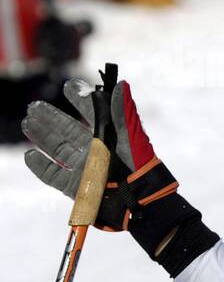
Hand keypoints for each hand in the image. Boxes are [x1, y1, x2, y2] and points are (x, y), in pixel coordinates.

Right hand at [23, 77, 174, 230]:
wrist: (137, 198)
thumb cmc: (136, 164)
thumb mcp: (128, 134)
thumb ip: (122, 110)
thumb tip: (120, 83)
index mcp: (109, 136)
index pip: (92, 113)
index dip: (81, 98)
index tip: (69, 85)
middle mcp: (95, 151)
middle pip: (68, 130)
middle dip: (51, 117)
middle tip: (34, 105)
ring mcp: (84, 169)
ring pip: (58, 149)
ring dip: (42, 136)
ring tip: (28, 122)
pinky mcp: (76, 187)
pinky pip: (54, 175)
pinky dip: (41, 166)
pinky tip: (30, 155)